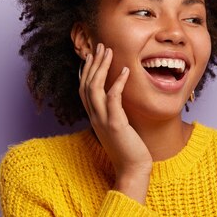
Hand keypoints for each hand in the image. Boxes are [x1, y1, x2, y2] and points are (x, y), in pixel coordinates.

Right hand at [79, 43, 152, 202]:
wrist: (132, 170)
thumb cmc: (129, 150)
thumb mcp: (118, 129)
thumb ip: (115, 115)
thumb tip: (119, 103)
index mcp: (94, 118)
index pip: (84, 89)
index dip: (87, 71)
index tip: (92, 55)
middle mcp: (95, 117)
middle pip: (87, 84)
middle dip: (93, 63)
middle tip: (100, 46)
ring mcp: (103, 121)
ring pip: (95, 88)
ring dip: (101, 68)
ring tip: (108, 51)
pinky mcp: (115, 125)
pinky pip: (113, 99)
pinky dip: (117, 83)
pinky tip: (125, 71)